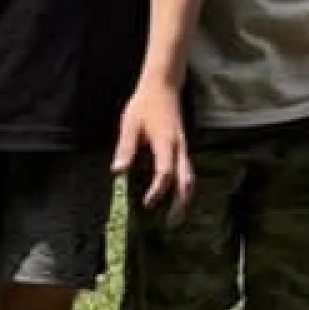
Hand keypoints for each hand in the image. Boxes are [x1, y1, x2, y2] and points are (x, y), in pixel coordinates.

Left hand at [114, 79, 191, 210]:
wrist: (164, 85)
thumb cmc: (145, 104)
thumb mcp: (130, 124)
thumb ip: (126, 148)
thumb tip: (118, 173)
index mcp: (165, 142)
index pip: (165, 172)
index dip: (157, 191)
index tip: (146, 204)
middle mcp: (179, 148)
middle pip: (186, 181)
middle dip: (180, 204)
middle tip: (171, 223)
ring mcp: (184, 148)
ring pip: (190, 178)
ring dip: (185, 199)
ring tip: (175, 217)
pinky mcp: (183, 148)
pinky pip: (188, 172)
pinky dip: (184, 189)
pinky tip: (175, 199)